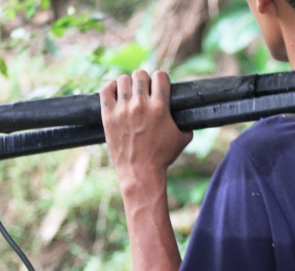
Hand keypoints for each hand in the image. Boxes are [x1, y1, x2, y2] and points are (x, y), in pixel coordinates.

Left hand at [100, 70, 191, 188]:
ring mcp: (122, 110)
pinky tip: (117, 93)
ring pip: (123, 79)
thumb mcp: (182, 139)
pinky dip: (112, 87)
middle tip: (144, 89)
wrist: (140, 172)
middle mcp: (140, 106)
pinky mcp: (108, 116)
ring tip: (130, 92)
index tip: (159, 85)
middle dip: (144, 80)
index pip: (160, 76)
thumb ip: (186, 122)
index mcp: (160, 108)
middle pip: (140, 74)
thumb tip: (188, 114)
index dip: (161, 78)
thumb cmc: (162, 157)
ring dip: (129, 83)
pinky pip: (106, 90)